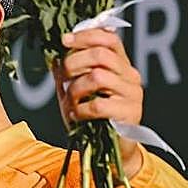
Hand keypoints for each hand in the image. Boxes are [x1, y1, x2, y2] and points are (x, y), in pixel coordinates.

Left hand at [51, 28, 144, 178]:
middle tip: (64, 77)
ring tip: (71, 101)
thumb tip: (54, 54)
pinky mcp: (130, 114)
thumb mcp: (76, 91)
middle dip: (74, 62)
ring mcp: (133, 95)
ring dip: (76, 89)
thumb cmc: (91, 118)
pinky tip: (78, 115)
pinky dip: (82, 109)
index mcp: (120, 65)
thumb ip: (68, 72)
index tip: (64, 40)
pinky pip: (99, 105)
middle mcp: (130, 76)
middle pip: (101, 55)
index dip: (86, 36)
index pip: (109, 39)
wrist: (109, 151)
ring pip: (98, 77)